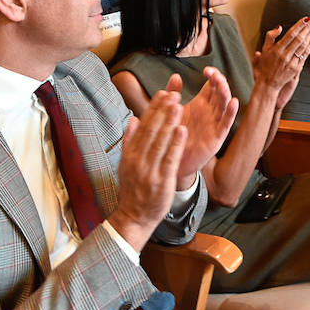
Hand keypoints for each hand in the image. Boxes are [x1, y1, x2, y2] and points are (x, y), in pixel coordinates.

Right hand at [106, 84, 186, 251]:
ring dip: (169, 122)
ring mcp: (149, 169)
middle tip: (173, 93)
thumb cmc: (133, 190)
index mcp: (130, 153)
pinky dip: (175, 143)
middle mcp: (138, 159)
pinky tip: (182, 130)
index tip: (163, 92)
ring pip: (160, 141)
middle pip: (151, 130)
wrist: (134, 217)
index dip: (154, 108)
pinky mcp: (161, 180)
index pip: (143, 125)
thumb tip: (133, 119)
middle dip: (162, 110)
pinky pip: (169, 158)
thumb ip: (129, 141)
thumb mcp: (126, 164)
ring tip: (178, 105)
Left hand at [175, 69, 237, 186]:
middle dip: (219, 81)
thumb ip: (173, 93)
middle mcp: (210, 112)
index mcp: (200, 103)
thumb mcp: (170, 111)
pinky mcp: (216, 138)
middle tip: (213, 74)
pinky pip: (226, 124)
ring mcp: (214, 124)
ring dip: (226, 93)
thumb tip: (176, 75)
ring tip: (221, 84)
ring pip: (225, 105)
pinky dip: (232, 113)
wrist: (169, 159)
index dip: (213, 75)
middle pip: (221, 92)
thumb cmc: (171, 134)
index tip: (206, 70)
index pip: (212, 85)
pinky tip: (234, 102)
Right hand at [253, 18, 309, 105]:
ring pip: (304, 46)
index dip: (299, 26)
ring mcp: (291, 63)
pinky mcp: (296, 68)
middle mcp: (285, 56)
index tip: (305, 19)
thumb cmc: (266, 65)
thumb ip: (270, 37)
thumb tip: (280, 27)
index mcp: (277, 49)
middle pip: (299, 39)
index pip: (291, 34)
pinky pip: (305, 55)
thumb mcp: (264, 50)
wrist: (269, 83)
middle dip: (307, 28)